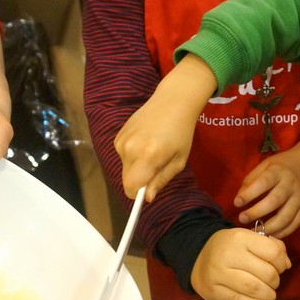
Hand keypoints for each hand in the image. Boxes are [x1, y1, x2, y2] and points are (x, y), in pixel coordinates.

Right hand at [116, 55, 217, 200]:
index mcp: (147, 156)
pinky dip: (133, 154)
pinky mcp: (118, 135)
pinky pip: (123, 155)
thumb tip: (147, 198)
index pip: (130, 187)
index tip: (148, 190)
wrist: (172, 101)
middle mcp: (130, 149)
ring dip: (137, 166)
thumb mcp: (179, 160)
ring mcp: (121, 141)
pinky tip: (145, 141)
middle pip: (127, 179)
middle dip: (140, 179)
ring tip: (153, 149)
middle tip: (157, 165)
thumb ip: (161, 180)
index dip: (138, 193)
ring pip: (125, 167)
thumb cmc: (181, 132)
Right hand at [191, 229, 290, 299]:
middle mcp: (229, 254)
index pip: (273, 252)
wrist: (197, 257)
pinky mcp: (214, 292)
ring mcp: (219, 274)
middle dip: (275, 281)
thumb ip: (271, 246)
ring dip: (268, 295)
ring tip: (268, 294)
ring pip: (254, 288)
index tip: (279, 267)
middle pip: (266, 273)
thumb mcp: (248, 238)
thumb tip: (286, 264)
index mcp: (240, 237)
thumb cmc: (229, 248)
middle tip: (272, 282)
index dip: (281, 263)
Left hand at [235, 147, 299, 237]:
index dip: (249, 194)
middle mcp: (291, 185)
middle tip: (242, 219)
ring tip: (254, 232)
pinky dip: (282, 232)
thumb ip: (251, 180)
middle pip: (274, 201)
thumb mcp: (266, 164)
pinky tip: (270, 235)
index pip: (263, 183)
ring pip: (285, 217)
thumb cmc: (284, 165)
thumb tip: (239, 199)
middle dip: (256, 212)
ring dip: (269, 227)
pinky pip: (295, 224)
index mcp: (278, 172)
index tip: (236, 203)